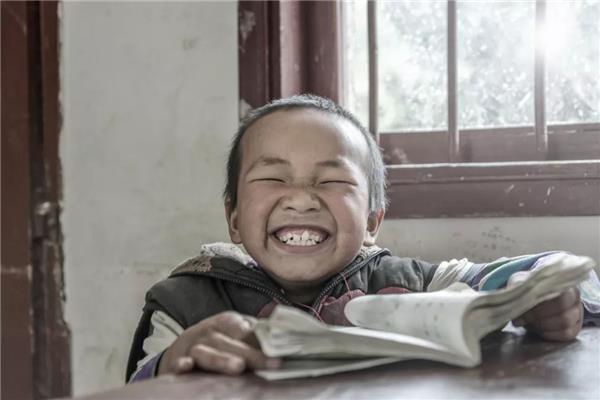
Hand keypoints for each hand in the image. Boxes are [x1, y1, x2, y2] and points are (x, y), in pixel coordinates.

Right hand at [157, 311, 280, 374]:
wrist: (182, 346)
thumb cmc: (218, 340)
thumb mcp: (235, 331)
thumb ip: (256, 334)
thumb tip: (286, 336)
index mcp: (226, 322)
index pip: (245, 328)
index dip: (263, 338)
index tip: (280, 350)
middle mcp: (209, 333)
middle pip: (231, 342)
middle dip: (251, 353)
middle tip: (271, 363)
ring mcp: (193, 348)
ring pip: (206, 353)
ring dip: (221, 359)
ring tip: (238, 367)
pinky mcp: (177, 363)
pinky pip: (178, 363)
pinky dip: (182, 364)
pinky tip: (186, 367)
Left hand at [509, 271, 582, 340]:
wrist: (535, 295)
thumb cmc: (529, 288)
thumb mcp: (520, 282)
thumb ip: (516, 286)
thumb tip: (513, 300)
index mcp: (562, 284)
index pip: (559, 299)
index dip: (539, 309)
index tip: (522, 310)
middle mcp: (574, 298)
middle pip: (564, 315)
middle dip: (539, 319)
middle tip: (523, 319)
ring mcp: (577, 313)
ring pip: (565, 325)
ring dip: (543, 327)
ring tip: (529, 323)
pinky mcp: (574, 327)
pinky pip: (566, 334)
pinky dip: (549, 334)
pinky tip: (538, 329)